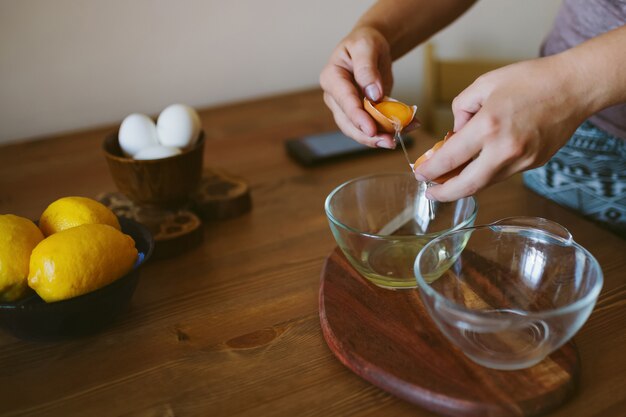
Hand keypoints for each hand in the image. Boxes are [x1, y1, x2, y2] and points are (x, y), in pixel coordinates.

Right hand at [319, 27, 396, 148]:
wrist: (370, 48)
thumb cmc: (364, 43)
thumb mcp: (366, 46)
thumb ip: (367, 68)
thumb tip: (373, 94)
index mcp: (331, 78)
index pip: (343, 101)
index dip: (357, 117)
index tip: (371, 129)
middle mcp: (335, 97)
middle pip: (348, 123)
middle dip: (368, 136)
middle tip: (389, 142)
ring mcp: (347, 108)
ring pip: (359, 130)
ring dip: (379, 137)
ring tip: (399, 139)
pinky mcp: (361, 114)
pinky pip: (373, 126)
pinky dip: (389, 130)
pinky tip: (408, 127)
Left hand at [414, 55, 590, 201]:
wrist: (575, 86)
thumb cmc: (531, 79)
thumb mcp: (485, 84)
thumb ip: (461, 109)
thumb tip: (454, 132)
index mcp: (488, 126)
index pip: (449, 159)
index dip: (430, 170)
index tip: (420, 173)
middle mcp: (504, 149)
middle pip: (466, 186)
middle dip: (443, 193)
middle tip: (430, 193)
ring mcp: (522, 160)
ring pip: (485, 184)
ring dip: (464, 185)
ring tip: (449, 180)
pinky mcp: (533, 164)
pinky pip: (502, 174)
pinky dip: (485, 173)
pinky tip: (477, 165)